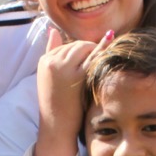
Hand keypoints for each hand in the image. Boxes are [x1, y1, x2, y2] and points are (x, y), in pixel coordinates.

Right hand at [32, 28, 111, 155]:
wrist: (56, 126)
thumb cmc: (56, 103)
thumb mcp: (48, 76)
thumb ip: (50, 51)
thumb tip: (52, 29)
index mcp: (44, 60)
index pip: (67, 45)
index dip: (80, 53)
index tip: (87, 65)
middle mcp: (52, 62)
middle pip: (78, 45)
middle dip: (89, 52)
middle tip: (95, 68)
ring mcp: (64, 68)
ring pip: (85, 47)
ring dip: (95, 54)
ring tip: (98, 70)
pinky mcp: (77, 76)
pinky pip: (93, 57)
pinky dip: (103, 50)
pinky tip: (111, 43)